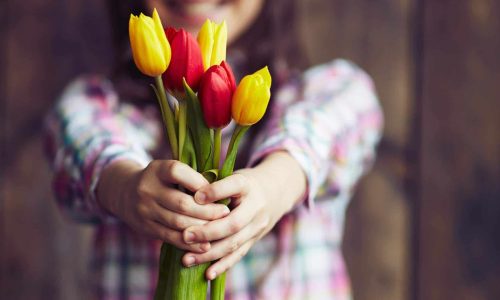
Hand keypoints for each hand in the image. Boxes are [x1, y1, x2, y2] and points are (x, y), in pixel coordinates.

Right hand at [97, 159, 229, 252]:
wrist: (124, 193)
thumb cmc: (160, 180)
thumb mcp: (169, 170)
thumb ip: (190, 177)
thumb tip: (222, 190)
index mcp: (157, 170)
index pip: (179, 173)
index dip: (200, 183)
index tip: (218, 191)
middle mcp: (147, 189)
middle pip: (182, 203)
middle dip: (207, 210)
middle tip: (225, 212)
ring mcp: (144, 210)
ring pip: (178, 222)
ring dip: (201, 227)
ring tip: (219, 228)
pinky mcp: (145, 228)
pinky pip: (171, 237)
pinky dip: (190, 243)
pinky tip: (205, 245)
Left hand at [179, 152, 306, 279]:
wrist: (275, 192)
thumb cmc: (243, 183)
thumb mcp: (232, 175)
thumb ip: (213, 183)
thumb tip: (186, 193)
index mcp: (247, 184)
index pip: (234, 186)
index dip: (216, 191)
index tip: (196, 196)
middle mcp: (256, 206)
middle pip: (233, 223)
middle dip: (207, 232)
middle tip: (185, 236)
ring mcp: (257, 226)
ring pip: (234, 243)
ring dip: (209, 254)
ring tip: (186, 259)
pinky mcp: (255, 240)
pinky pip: (238, 255)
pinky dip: (222, 266)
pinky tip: (207, 274)